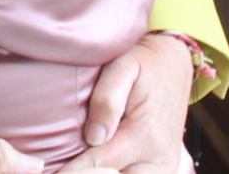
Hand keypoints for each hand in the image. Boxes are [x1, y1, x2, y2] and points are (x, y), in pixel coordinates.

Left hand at [65, 32, 192, 173]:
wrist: (174, 66)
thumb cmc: (142, 64)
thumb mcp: (123, 68)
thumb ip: (107, 100)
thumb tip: (93, 137)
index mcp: (145, 134)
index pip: (99, 165)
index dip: (72, 171)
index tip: (54, 171)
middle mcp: (158, 158)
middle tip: (60, 168)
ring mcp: (164, 167)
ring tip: (74, 166)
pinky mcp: (163, 168)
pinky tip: (92, 167)